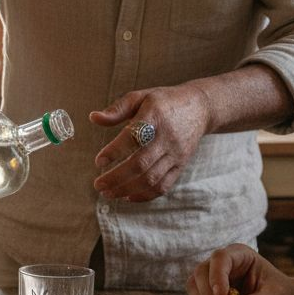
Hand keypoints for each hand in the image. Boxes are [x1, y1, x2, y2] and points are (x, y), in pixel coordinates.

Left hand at [89, 84, 211, 201]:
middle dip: (117, 178)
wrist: (200, 108)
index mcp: (154, 117)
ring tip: (108, 193)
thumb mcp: (140, 97)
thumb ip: (117, 109)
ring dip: (127, 189)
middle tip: (98, 185)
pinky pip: (164, 185)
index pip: (133, 137)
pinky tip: (128, 197)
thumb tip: (93, 118)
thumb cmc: (163, 102)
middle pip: (141, 164)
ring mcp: (175, 154)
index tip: (98, 161)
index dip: (114, 151)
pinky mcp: (181, 165)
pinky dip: (145, 195)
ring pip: (151, 178)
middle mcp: (166, 138)